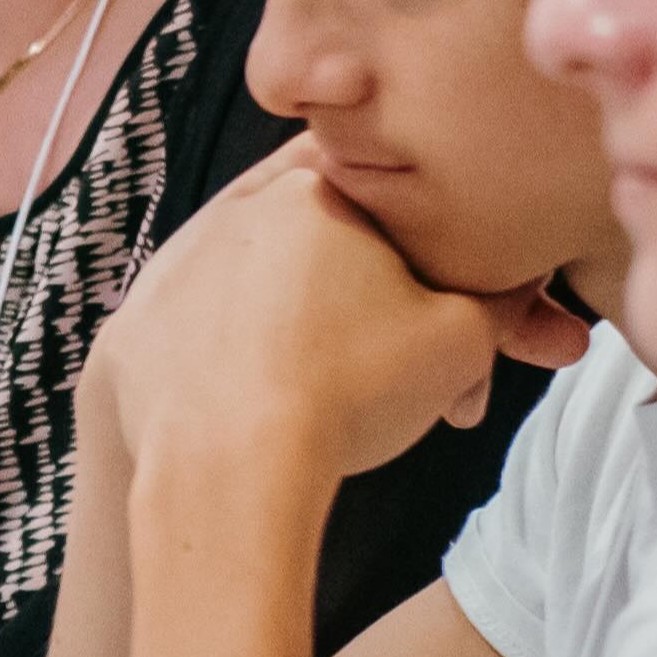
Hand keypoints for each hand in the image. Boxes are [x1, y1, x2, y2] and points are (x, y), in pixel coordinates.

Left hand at [86, 146, 591, 495]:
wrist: (225, 469)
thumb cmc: (348, 390)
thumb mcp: (464, 338)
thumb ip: (504, 298)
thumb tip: (524, 291)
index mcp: (314, 188)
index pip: (405, 205)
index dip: (452, 270)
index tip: (481, 330)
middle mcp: (233, 213)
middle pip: (341, 260)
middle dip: (403, 325)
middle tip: (445, 395)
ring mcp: (171, 272)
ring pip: (278, 301)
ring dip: (333, 348)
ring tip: (366, 417)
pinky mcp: (133, 333)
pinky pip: (212, 342)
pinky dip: (251, 373)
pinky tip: (283, 417)